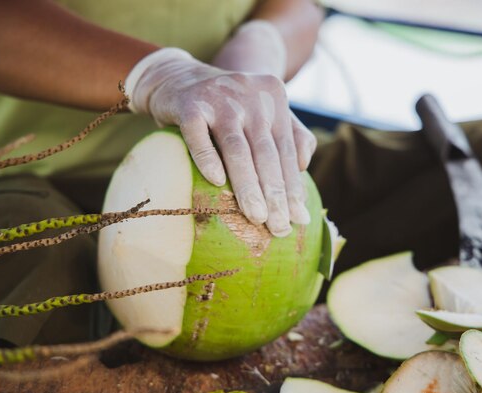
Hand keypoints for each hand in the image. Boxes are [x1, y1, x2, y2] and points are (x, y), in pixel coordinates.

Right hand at [125, 47, 314, 236]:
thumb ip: (290, 134)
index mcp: (274, 98)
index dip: (293, 186)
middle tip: (280, 228)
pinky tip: (216, 182)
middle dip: (275, 194)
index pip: (287, 150)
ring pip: (237, 148)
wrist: (178, 76)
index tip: (299, 218)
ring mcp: (220, 98)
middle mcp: (251, 95)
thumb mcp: (261, 111)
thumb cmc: (225, 105)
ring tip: (257, 217)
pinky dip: (207, 159)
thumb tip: (304, 168)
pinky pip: (198, 136)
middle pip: (266, 152)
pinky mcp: (189, 104)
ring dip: (248, 186)